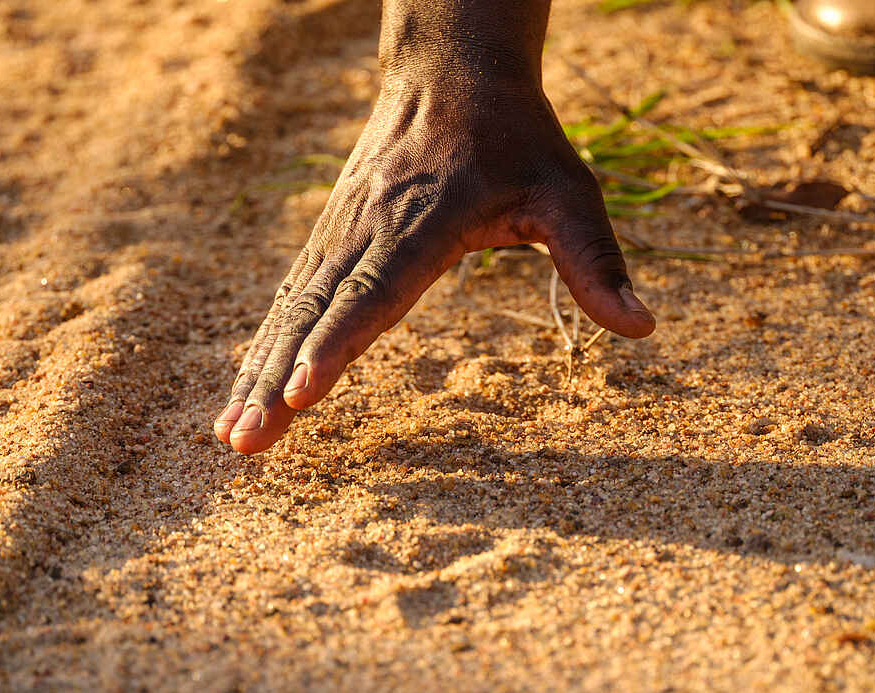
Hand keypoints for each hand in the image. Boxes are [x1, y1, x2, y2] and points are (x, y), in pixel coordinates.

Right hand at [214, 20, 654, 453]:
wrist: (451, 69)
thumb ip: (596, 261)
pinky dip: (264, 344)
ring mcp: (341, 232)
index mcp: (425, 220)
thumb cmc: (517, 137)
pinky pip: (292, 298)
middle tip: (244, 442)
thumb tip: (643, 327)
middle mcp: (369, 228)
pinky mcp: (330, 238)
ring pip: (291, 309)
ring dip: (257, 371)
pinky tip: (247, 387)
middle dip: (276, 381)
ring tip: (231, 435)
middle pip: (315, 312)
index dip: (337, 343)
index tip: (301, 393)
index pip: (376, 291)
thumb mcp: (569, 191)